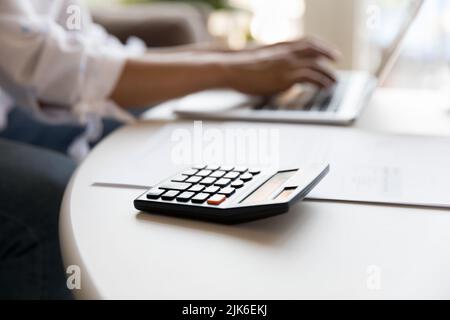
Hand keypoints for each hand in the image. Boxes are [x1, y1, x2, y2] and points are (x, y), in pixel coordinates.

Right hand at [221, 37, 340, 95]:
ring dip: (328, 73)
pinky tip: (326, 87)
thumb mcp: (259, 58)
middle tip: (336, 61)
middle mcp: (287, 52)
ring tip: (334, 81)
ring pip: (317, 65)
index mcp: (281, 46)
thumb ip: (272, 60)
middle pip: (315, 50)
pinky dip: (322, 82)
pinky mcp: (287, 76)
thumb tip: (276, 69)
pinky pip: (312, 77)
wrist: (232, 69)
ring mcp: (288, 63)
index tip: (327, 50)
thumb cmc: (241, 67)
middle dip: (328, 54)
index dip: (320, 45)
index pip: (307, 41)